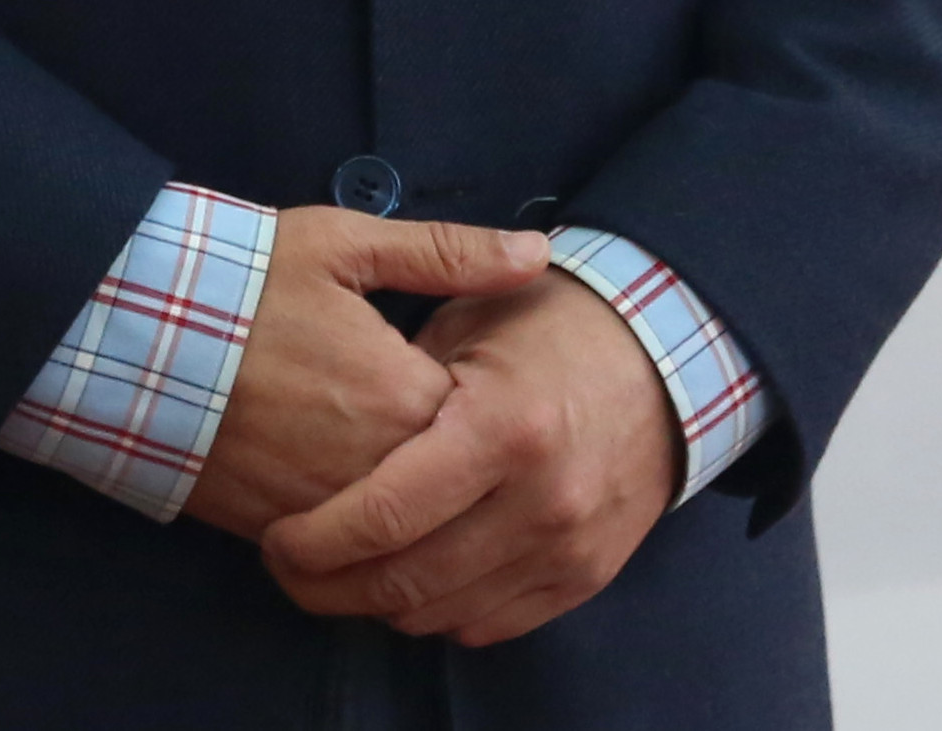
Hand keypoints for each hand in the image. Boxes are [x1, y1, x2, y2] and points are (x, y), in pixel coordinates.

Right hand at [179, 212, 558, 541]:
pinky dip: (361, 541)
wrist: (136, 334)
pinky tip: (367, 510)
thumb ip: (450, 253)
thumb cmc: (246, 281)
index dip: (493, 411)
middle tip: (461, 442)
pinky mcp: (276, 529)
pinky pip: (343, 556)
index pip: (487, 429)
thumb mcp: (346, 245)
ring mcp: (323, 507)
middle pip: (450, 493)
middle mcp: (371, 466)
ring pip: (401, 538)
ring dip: (417, 515)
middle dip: (462, 474)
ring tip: (419, 478)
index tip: (485, 385)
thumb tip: (539, 253)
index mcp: (401, 395)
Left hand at [258, 265, 682, 647]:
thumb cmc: (551, 326)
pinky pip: (488, 624)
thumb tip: (323, 445)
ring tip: (342, 571)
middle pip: (405, 583)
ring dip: (377, 605)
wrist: (666, 357)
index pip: (382, 515)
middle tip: (289, 568)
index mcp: (501, 428)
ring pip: (440, 616)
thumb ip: (399, 381)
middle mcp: (541, 502)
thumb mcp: (470, 317)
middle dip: (327, 588)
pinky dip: (437, 612)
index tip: (275, 538)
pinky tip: (411, 576)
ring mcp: (567, 550)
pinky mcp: (584, 578)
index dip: (312, 541)